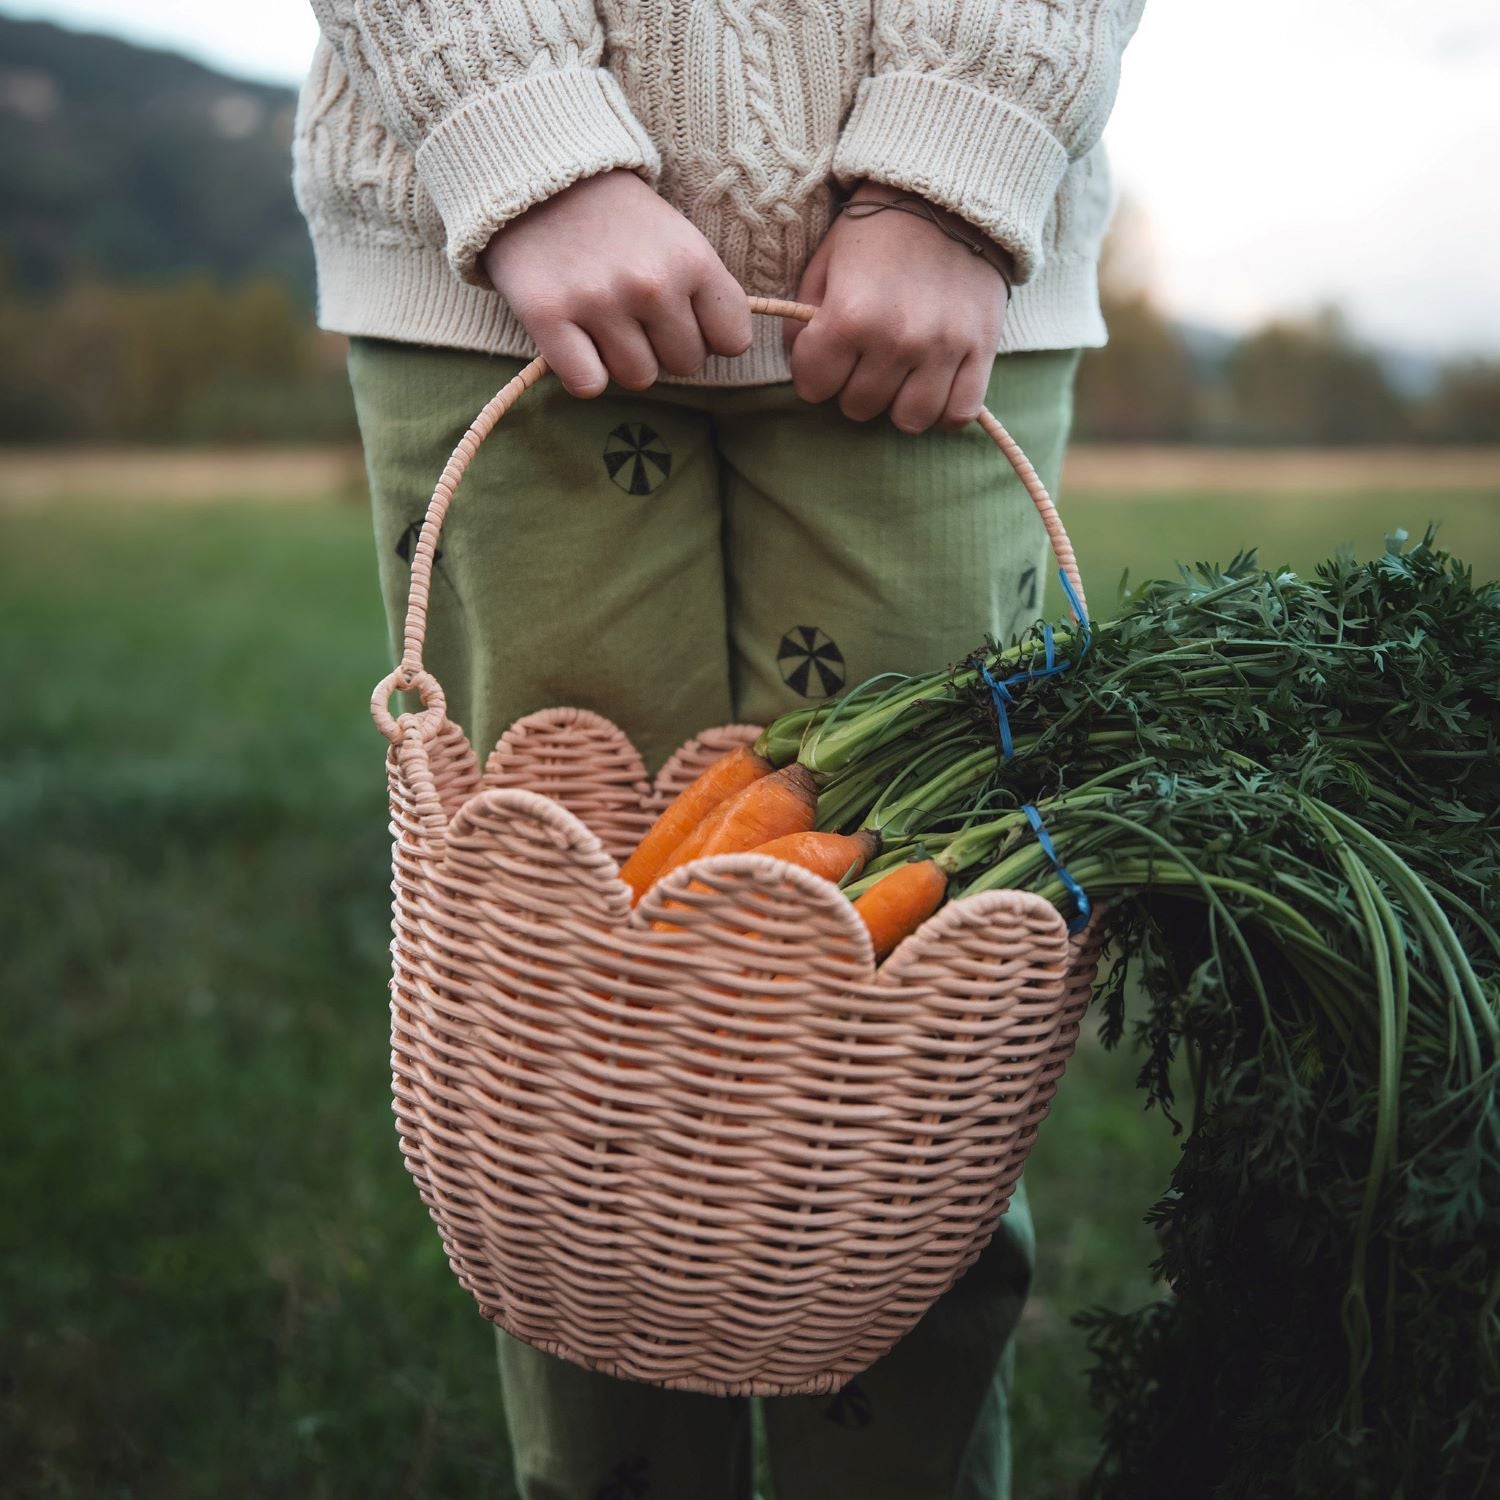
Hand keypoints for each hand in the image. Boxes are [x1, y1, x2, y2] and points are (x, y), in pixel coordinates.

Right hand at [480, 168, 752, 396]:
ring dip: (622, 360)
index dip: (709, 336)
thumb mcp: (678, 237)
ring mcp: (599, 301)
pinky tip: (576, 341)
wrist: (541, 178)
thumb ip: (704, 290)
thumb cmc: (619, 220)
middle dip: (664, 348)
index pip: (733, 340)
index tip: (685, 318)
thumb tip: (721, 350)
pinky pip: (589, 385)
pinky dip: (583, 373)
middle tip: (636, 315)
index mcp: (692, 259)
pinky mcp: (549, 317)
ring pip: (638, 378)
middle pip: (685, 365)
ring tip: (603, 320)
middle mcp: (651, 283)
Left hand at [784, 180, 1012, 433]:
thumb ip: (805, 321)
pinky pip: (957, 414)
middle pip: (858, 407)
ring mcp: (943, 349)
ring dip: (898, 402)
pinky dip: (943, 409)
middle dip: (853, 386)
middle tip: (864, 357)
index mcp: (850, 315)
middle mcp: (897, 339)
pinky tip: (934, 385)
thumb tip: (802, 364)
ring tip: (900, 374)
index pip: (813, 387)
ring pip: (908, 421)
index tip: (825, 356)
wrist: (951, 194)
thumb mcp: (826, 263)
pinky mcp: (982, 351)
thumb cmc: (878, 230)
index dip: (813, 373)